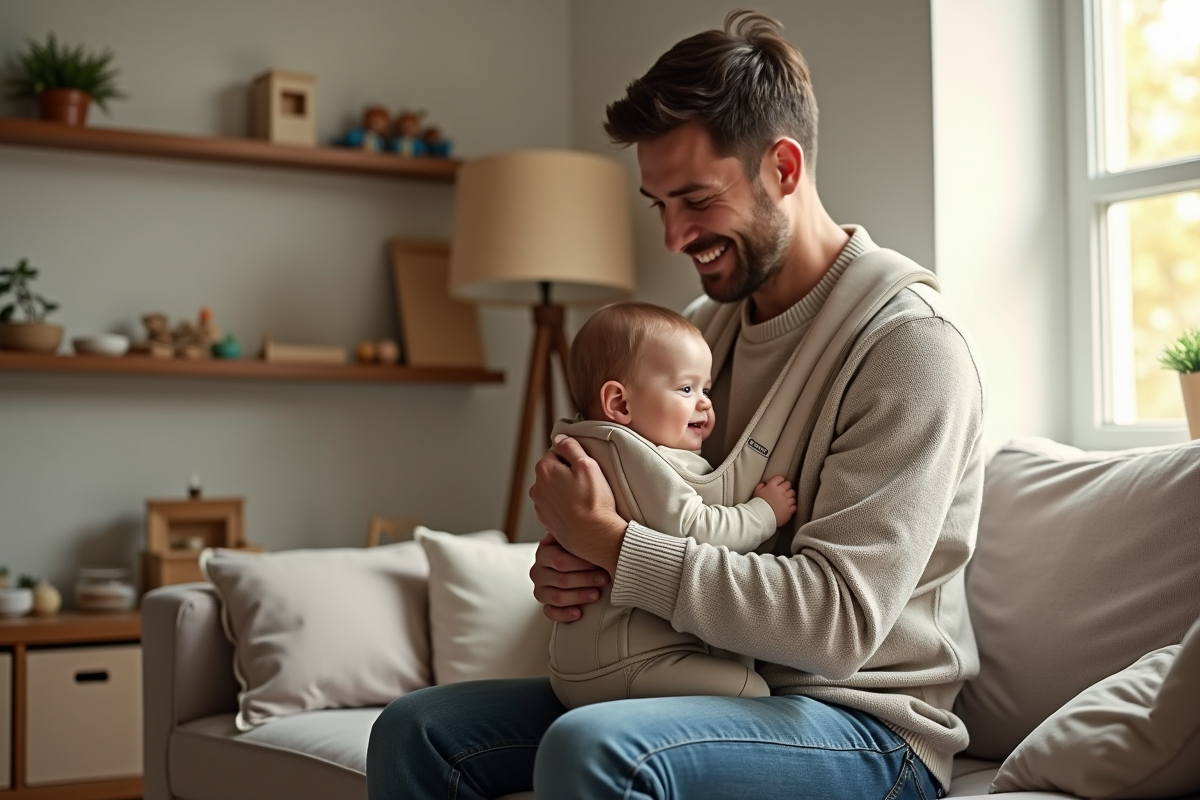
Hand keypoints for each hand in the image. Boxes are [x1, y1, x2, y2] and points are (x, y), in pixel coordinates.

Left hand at [529, 434, 626, 573]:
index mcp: (544, 470)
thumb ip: (571, 447)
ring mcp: (539, 506)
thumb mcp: (588, 465)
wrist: (594, 536)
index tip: (584, 468)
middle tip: (586, 483)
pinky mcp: (545, 520)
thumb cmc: (594, 501)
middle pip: (552, 470)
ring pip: (553, 488)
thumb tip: (560, 438)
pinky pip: (554, 505)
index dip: (572, 458)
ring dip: (564, 489)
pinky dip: (563, 505)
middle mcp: (537, 488)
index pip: (556, 452)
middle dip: (566, 473)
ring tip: (583, 499)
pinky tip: (577, 510)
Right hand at [530, 533, 607, 622]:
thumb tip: (591, 514)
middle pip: (561, 579)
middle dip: (585, 579)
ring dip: (579, 596)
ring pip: (557, 597)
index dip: (582, 564)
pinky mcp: (545, 604)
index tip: (601, 563)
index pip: (560, 560)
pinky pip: (550, 612)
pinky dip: (564, 614)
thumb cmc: (581, 548)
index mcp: (543, 551)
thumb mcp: (577, 536)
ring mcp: (540, 588)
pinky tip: (578, 613)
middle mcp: (538, 570)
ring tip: (597, 594)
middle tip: (604, 579)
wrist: (575, 563)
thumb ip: (580, 529)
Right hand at [753, 475, 796, 526]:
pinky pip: (794, 506)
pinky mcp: (789, 510)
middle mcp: (781, 492)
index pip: (780, 478)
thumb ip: (761, 486)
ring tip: (787, 499)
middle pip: (789, 485)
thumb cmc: (757, 505)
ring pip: (793, 495)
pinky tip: (788, 507)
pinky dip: (792, 506)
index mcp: (772, 486)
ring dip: (790, 496)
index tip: (779, 483)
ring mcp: (786, 501)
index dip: (780, 480)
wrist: (761, 517)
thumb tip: (764, 484)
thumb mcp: (756, 492)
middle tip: (784, 490)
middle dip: (787, 487)